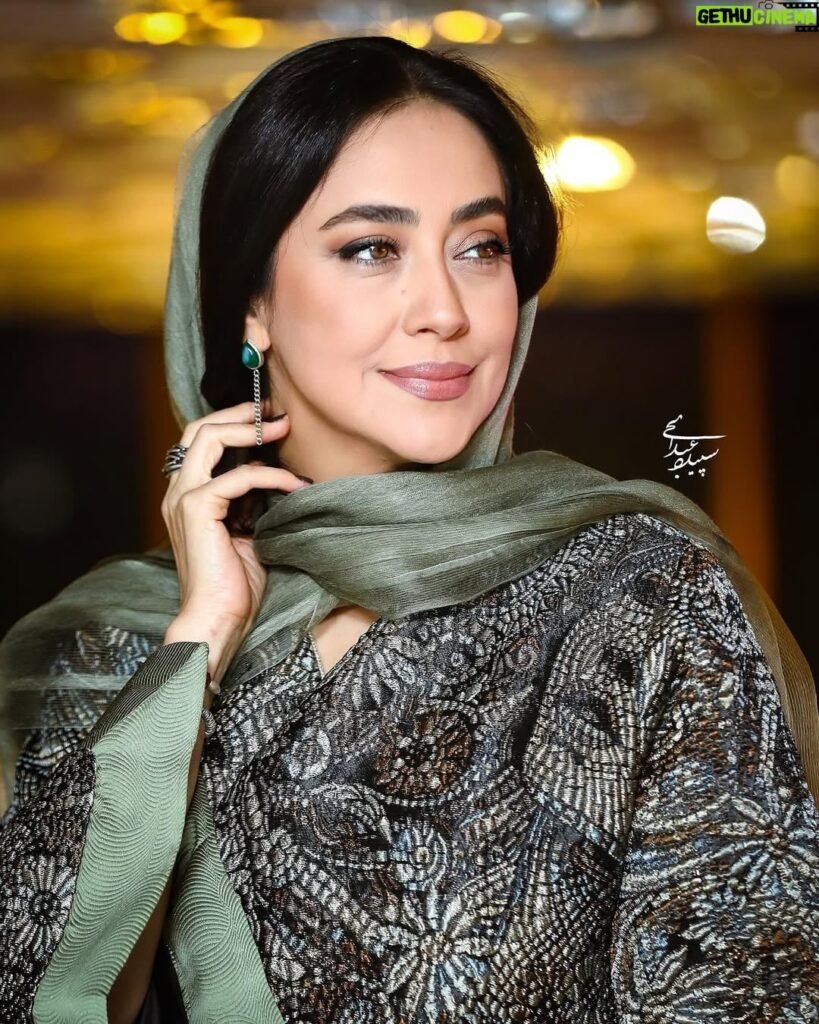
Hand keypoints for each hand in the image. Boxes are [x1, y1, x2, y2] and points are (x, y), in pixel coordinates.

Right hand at [160, 400, 308, 674]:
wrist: (218, 620)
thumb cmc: (235, 586)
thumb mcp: (248, 532)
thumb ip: (251, 502)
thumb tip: (277, 478)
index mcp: (187, 497)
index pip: (201, 443)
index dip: (234, 423)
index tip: (269, 418)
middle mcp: (177, 492)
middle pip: (198, 429)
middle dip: (238, 413)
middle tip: (274, 411)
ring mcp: (182, 498)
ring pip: (209, 439)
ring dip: (250, 429)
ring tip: (283, 427)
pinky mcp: (197, 509)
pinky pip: (238, 476)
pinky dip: (271, 475)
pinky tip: (295, 485)